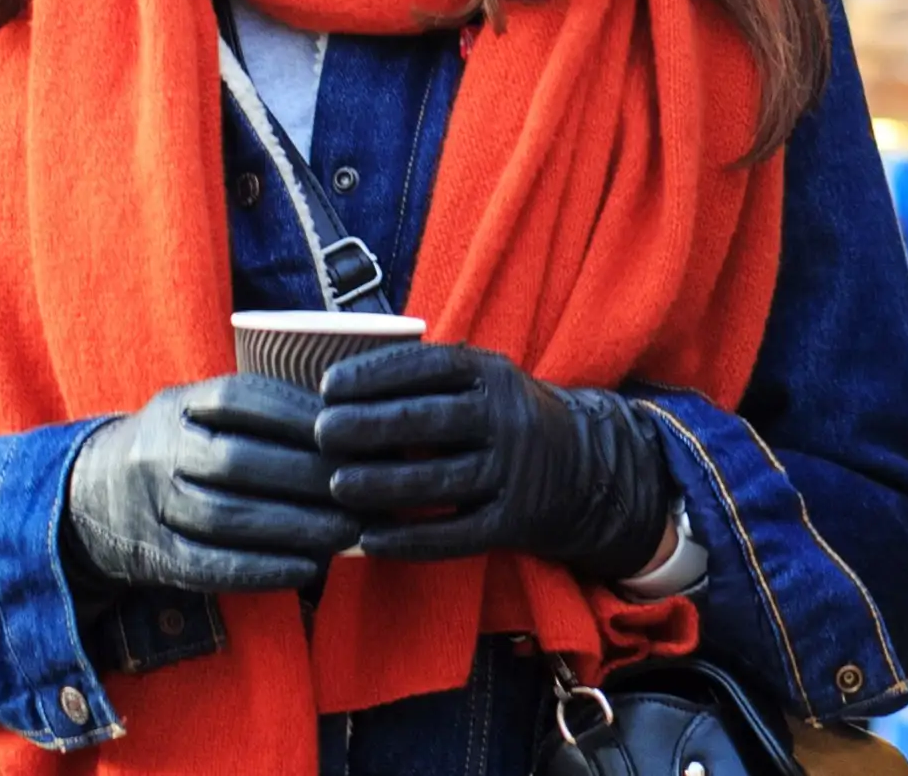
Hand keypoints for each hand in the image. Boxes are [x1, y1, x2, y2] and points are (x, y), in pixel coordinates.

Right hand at [61, 375, 352, 592]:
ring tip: (347, 532)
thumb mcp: (200, 411)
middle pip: (236, 460)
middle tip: (364, 490)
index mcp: (177, 405)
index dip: (297, 413)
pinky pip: (208, 566)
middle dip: (307, 476)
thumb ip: (260, 411)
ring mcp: (150, 506)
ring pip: (224, 516)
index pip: (239, 399)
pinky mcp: (153, 556)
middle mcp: (157, 451)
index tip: (351, 429)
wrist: (89, 499)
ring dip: (293, 526)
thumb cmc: (180, 448)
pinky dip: (261, 570)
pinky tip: (306, 569)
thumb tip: (353, 420)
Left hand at [313, 343, 679, 577]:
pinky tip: (369, 540)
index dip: (376, 374)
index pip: (430, 367)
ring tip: (336, 485)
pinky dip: (410, 539)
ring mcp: (515, 472)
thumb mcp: (482, 383)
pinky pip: (456, 534)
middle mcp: (509, 419)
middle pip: (431, 421)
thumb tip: (337, 377)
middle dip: (370, 426)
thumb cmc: (503, 421)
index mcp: (494, 375)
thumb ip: (426, 379)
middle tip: (322, 433)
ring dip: (383, 484)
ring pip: (440, 480)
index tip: (326, 384)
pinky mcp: (516, 521)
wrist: (585, 471)